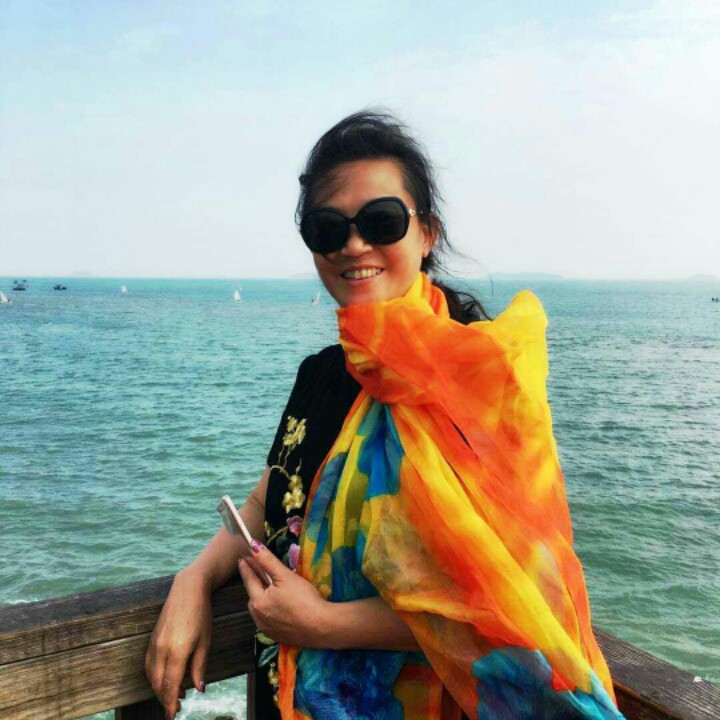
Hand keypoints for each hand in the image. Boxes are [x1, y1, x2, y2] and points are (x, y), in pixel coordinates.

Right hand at [145, 569, 211, 719]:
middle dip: (165, 698)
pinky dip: (155, 676)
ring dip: (160, 688)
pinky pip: (149, 664)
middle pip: (158, 683)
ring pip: (151, 675)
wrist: (187, 590)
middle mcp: (161, 649)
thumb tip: (199, 689)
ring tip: (175, 695)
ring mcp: (154, 644)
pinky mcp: (152, 639)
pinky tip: (166, 678)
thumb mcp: (205, 641)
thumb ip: (199, 666)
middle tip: (176, 708)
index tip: (173, 715)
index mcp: (176, 651)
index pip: (170, 685)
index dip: (170, 702)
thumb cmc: (201, 614)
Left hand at [238, 543, 329, 647]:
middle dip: (254, 583)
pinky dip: (271, 611)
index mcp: (258, 602)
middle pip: (253, 595)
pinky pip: (269, 620)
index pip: (249, 580)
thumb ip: (267, 560)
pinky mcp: (278, 637)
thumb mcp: (285, 575)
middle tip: (259, 571)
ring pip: (260, 609)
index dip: (247, 567)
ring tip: (271, 588)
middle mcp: (258, 618)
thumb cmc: (303, 599)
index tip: (243, 558)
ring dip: (262, 598)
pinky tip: (281, 606)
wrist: (321, 626)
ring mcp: (268, 629)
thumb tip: (253, 545)